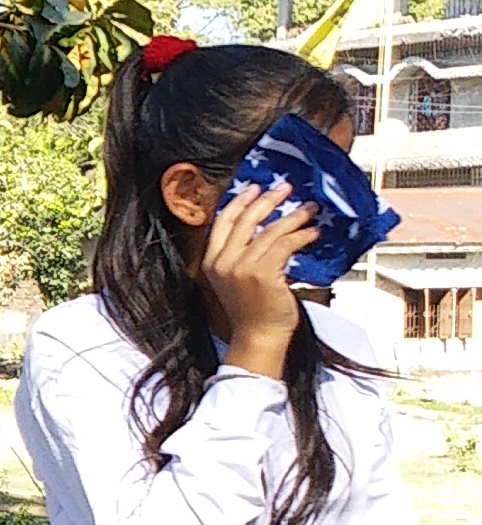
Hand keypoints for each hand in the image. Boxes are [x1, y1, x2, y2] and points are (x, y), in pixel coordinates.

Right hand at [201, 178, 316, 370]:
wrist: (258, 335)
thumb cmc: (253, 311)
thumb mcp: (237, 279)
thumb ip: (243, 255)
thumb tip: (266, 229)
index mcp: (212, 262)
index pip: (223, 222)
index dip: (240, 202)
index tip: (254, 189)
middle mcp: (223, 262)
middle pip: (245, 220)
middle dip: (267, 200)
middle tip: (285, 188)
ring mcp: (241, 267)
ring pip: (269, 231)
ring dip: (293, 216)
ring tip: (309, 209)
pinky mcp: (262, 273)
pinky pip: (285, 245)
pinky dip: (301, 236)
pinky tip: (313, 232)